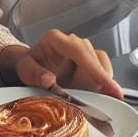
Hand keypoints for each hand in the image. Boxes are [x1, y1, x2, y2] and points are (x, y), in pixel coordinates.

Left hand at [1, 30, 122, 98]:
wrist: (33, 66)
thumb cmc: (30, 65)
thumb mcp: (26, 69)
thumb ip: (36, 74)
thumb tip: (49, 80)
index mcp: (57, 40)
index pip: (80, 52)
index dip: (96, 69)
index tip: (107, 85)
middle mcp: (73, 42)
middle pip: (94, 58)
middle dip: (104, 79)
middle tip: (112, 97)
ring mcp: (84, 50)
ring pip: (102, 63)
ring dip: (103, 81)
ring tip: (103, 97)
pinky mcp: (90, 59)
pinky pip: (102, 69)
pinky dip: (103, 82)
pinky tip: (102, 93)